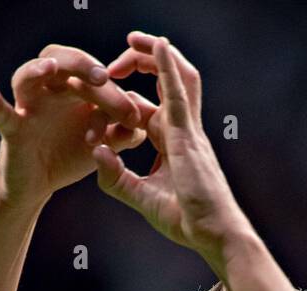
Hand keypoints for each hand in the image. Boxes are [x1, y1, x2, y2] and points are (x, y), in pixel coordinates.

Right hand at [0, 44, 147, 206]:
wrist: (38, 185)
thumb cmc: (68, 155)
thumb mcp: (102, 145)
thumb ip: (122, 133)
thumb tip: (143, 123)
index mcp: (74, 89)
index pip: (95, 77)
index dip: (114, 92)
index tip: (133, 114)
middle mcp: (50, 89)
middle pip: (63, 63)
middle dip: (83, 67)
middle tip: (103, 78)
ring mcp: (28, 105)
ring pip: (28, 76)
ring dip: (39, 69)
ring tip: (50, 69)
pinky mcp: (12, 128)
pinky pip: (0, 112)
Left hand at [92, 33, 252, 274]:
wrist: (213, 234)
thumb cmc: (186, 220)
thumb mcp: (142, 197)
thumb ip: (116, 178)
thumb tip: (96, 152)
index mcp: (171, 142)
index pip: (145, 108)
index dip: (119, 103)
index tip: (93, 111)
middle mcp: (182, 129)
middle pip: (164, 82)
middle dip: (140, 64)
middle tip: (112, 64)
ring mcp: (188, 130)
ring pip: (176, 77)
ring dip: (154, 55)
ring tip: (133, 39)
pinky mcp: (188, 136)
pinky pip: (177, 92)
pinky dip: (167, 67)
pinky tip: (157, 45)